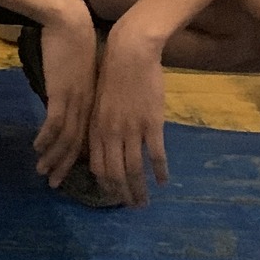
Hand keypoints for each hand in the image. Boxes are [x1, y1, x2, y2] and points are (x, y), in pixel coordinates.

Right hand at [31, 4, 99, 187]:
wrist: (70, 21)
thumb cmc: (76, 41)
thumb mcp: (80, 70)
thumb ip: (77, 89)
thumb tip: (66, 103)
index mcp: (94, 103)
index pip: (88, 138)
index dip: (78, 158)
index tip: (68, 173)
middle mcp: (86, 107)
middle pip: (78, 144)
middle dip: (65, 166)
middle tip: (53, 184)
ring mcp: (74, 100)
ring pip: (67, 138)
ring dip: (54, 158)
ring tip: (42, 172)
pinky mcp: (61, 91)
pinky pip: (55, 122)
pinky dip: (47, 137)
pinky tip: (37, 148)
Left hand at [88, 19, 168, 206]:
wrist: (129, 52)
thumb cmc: (112, 73)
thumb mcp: (100, 102)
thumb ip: (101, 126)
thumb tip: (104, 148)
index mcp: (96, 127)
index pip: (97, 166)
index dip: (105, 184)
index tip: (112, 196)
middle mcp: (110, 133)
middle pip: (115, 173)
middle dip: (122, 194)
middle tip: (132, 207)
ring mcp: (131, 130)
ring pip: (134, 170)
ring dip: (139, 190)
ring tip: (144, 203)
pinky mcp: (151, 123)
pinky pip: (155, 155)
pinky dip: (159, 172)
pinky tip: (163, 182)